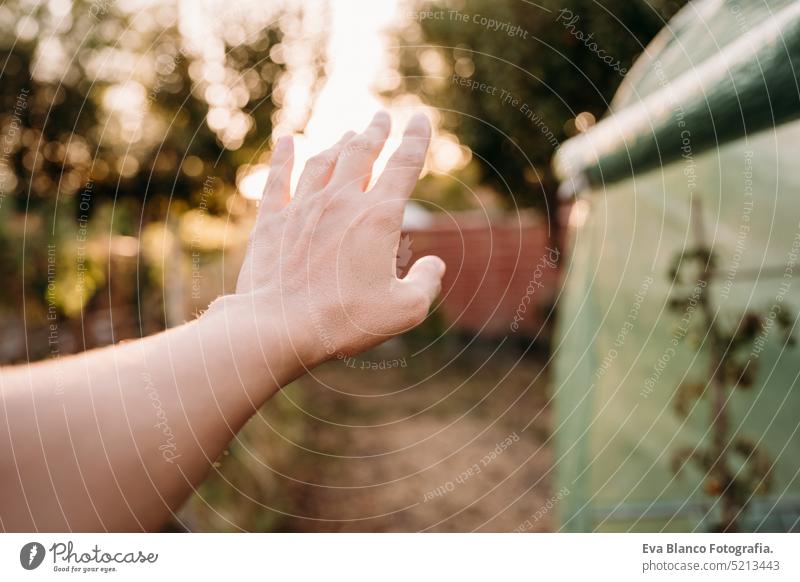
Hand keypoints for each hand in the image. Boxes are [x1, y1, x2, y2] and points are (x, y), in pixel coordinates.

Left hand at [224, 111, 444, 369]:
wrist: (279, 328)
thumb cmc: (345, 322)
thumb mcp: (405, 311)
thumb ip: (427, 283)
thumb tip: (435, 265)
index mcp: (378, 217)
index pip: (404, 165)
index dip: (416, 139)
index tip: (421, 119)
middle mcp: (341, 201)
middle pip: (362, 152)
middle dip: (376, 131)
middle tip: (381, 117)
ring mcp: (303, 208)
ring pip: (324, 161)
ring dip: (339, 143)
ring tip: (349, 133)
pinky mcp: (271, 221)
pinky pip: (278, 178)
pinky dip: (283, 156)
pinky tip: (286, 141)